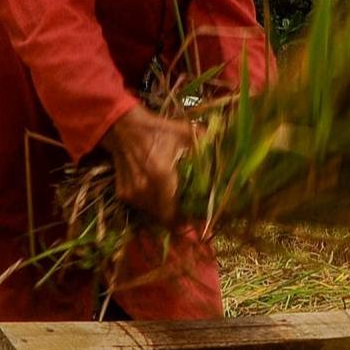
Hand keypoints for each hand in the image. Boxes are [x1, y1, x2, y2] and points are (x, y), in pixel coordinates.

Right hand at [102, 105, 194, 225]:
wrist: (123, 127)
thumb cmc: (156, 130)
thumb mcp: (185, 133)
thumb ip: (206, 144)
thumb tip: (227, 149)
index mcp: (162, 176)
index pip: (174, 213)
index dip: (186, 222)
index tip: (196, 221)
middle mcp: (145, 189)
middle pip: (164, 218)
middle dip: (177, 220)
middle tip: (188, 216)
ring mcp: (132, 193)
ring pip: (152, 214)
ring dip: (163, 213)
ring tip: (175, 205)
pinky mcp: (123, 193)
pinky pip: (141, 207)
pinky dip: (150, 205)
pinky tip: (158, 196)